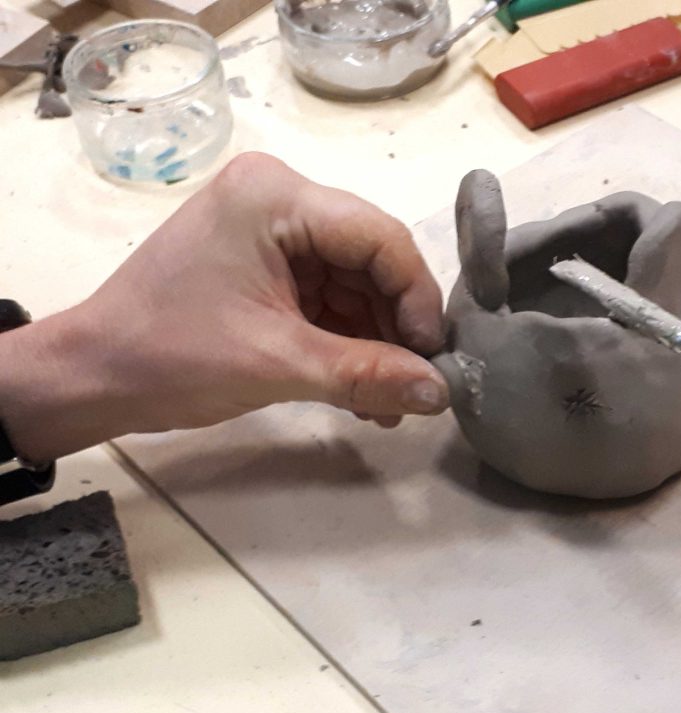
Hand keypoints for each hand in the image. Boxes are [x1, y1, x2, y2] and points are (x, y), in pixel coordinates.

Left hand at [0, 153, 448, 461]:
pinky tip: (364, 391)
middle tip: (417, 387)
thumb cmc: (171, 357)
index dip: (417, 299)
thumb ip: (368, 374)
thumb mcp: (278, 363)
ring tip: (389, 404)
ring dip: (375, 343)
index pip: (379, 237)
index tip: (434, 359)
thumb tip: (443, 393)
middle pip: (371, 260)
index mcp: (276, 196)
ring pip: (355, 284)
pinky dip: (347, 342)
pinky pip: (328, 298)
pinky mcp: (267, 263)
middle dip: (395, 328)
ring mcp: (271, 230)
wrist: (92, 377)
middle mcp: (279, 197)